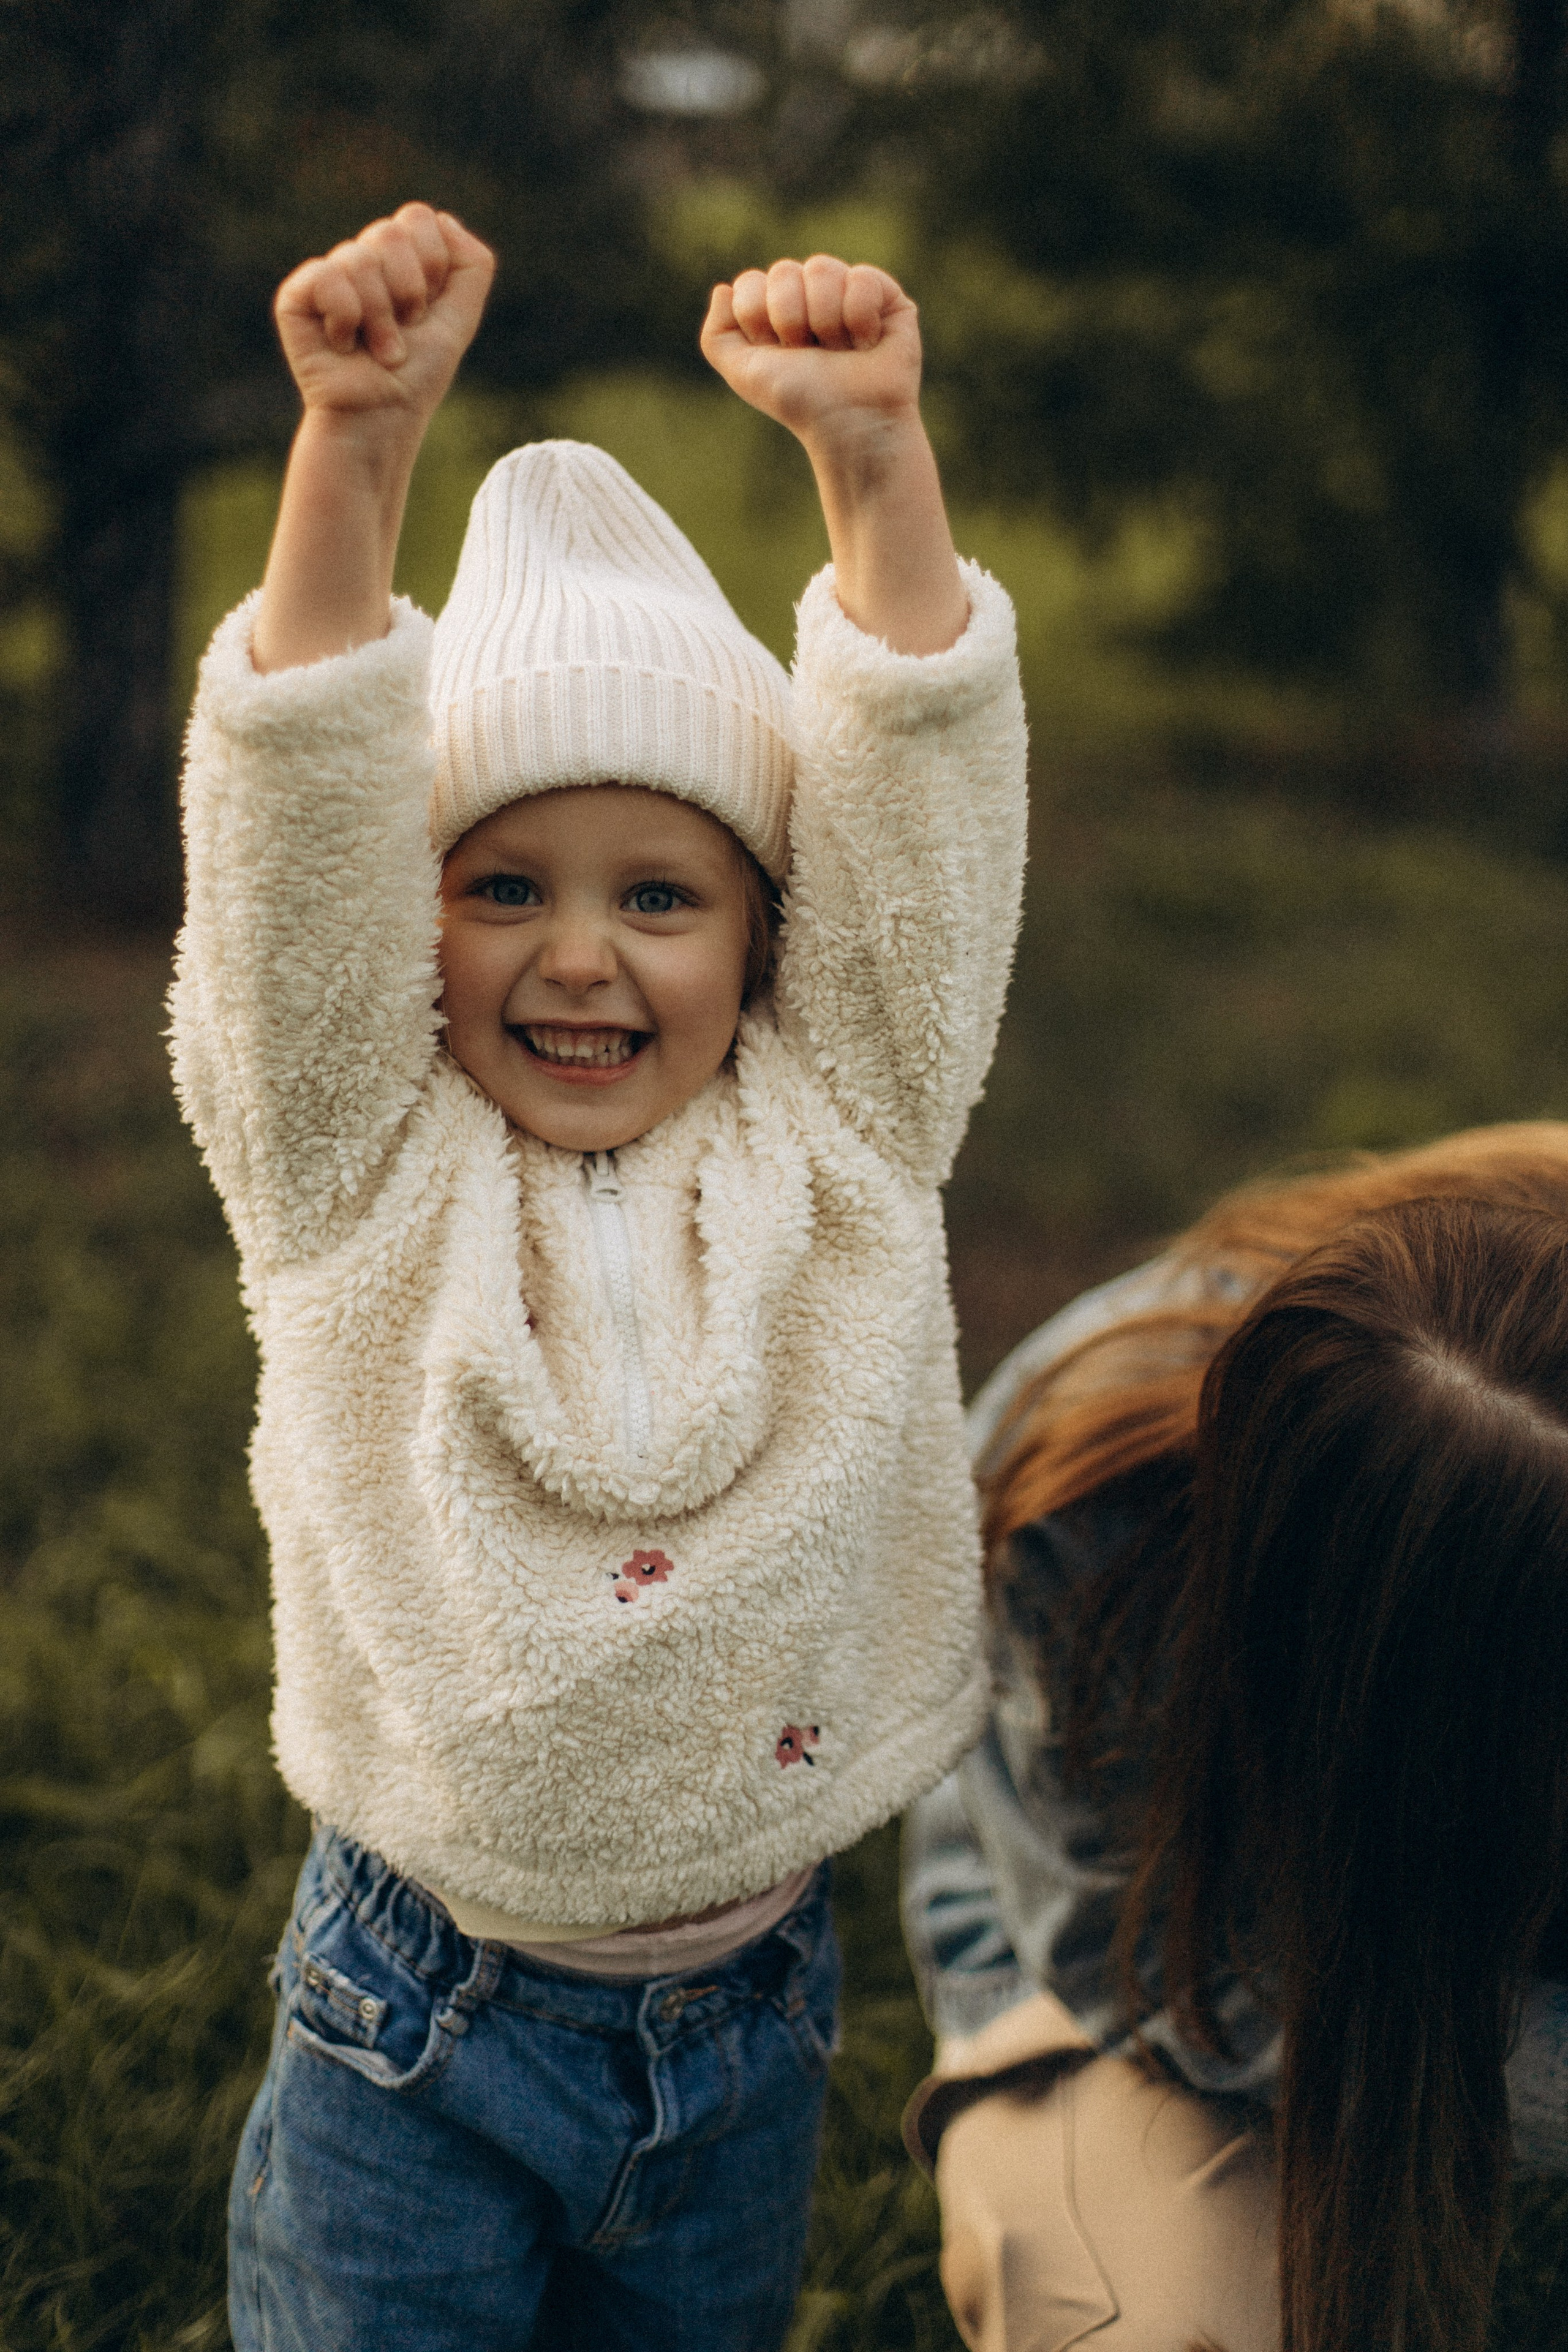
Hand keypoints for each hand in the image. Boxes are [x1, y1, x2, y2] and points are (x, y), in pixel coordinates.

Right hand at [274, 204, 494, 437]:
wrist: (384, 416)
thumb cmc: (418, 375)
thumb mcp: (461, 317)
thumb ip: (473, 264)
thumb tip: (442, 219)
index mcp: (398, 260)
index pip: (417, 219)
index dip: (432, 266)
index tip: (428, 310)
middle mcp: (361, 261)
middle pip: (389, 231)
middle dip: (409, 291)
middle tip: (405, 330)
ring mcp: (328, 276)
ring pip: (360, 259)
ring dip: (381, 318)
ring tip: (379, 350)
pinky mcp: (296, 297)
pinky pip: (326, 277)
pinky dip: (346, 318)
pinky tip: (342, 346)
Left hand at [700, 256, 921, 458]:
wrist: (849, 422)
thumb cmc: (799, 400)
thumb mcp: (744, 374)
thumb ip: (717, 335)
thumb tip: (724, 289)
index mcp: (775, 308)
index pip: (751, 282)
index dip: (758, 320)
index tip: (777, 354)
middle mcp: (810, 294)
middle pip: (783, 271)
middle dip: (791, 321)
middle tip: (811, 354)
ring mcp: (847, 290)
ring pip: (821, 268)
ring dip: (826, 322)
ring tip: (841, 352)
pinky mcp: (886, 295)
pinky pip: (861, 278)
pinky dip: (859, 320)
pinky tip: (867, 345)